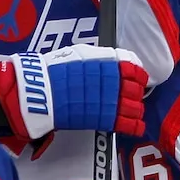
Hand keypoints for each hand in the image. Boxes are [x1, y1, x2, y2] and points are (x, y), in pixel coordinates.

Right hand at [0, 44, 148, 139]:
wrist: (41, 90)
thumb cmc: (56, 70)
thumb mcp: (82, 53)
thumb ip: (103, 57)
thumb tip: (117, 59)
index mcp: (112, 63)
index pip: (136, 69)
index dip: (137, 75)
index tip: (136, 78)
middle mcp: (117, 82)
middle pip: (138, 89)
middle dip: (135, 93)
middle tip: (130, 96)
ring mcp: (113, 101)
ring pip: (137, 107)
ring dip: (135, 109)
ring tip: (131, 111)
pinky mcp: (106, 119)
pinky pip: (129, 124)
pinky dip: (135, 126)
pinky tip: (136, 126)